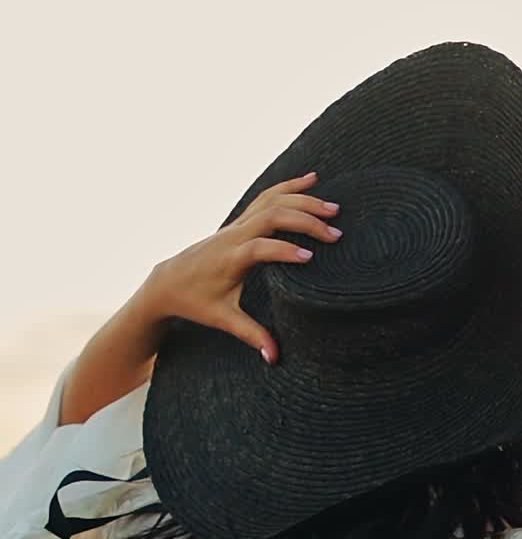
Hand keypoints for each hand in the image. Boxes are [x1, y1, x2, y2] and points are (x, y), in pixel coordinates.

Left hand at [142, 170, 342, 363]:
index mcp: (230, 259)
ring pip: (272, 201)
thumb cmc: (196, 301)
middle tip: (335, 232)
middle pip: (271, 216)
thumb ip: (251, 335)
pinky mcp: (241, 221)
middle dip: (305, 221)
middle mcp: (233, 236)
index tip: (310, 259)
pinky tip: (311, 180)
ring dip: (303, 200)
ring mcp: (237, 224)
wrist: (169, 280)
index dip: (283, 251)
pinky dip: (290, 187)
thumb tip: (274, 357)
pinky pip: (267, 197)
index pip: (259, 248)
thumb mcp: (223, 319)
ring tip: (333, 207)